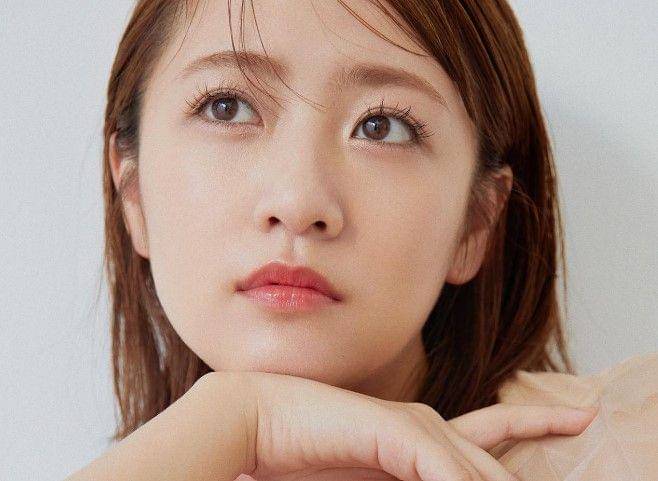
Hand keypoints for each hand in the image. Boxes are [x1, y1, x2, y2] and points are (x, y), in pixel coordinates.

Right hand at [202, 370, 597, 480]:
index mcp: (417, 444)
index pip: (489, 435)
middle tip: (568, 435)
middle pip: (492, 461)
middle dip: (521, 472)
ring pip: (474, 468)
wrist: (254, 421)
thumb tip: (439, 478)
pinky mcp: (391, 429)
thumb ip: (393, 479)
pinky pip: (438, 465)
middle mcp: (423, 429)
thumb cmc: (299, 459)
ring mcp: (410, 426)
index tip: (582, 415)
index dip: (536, 427)